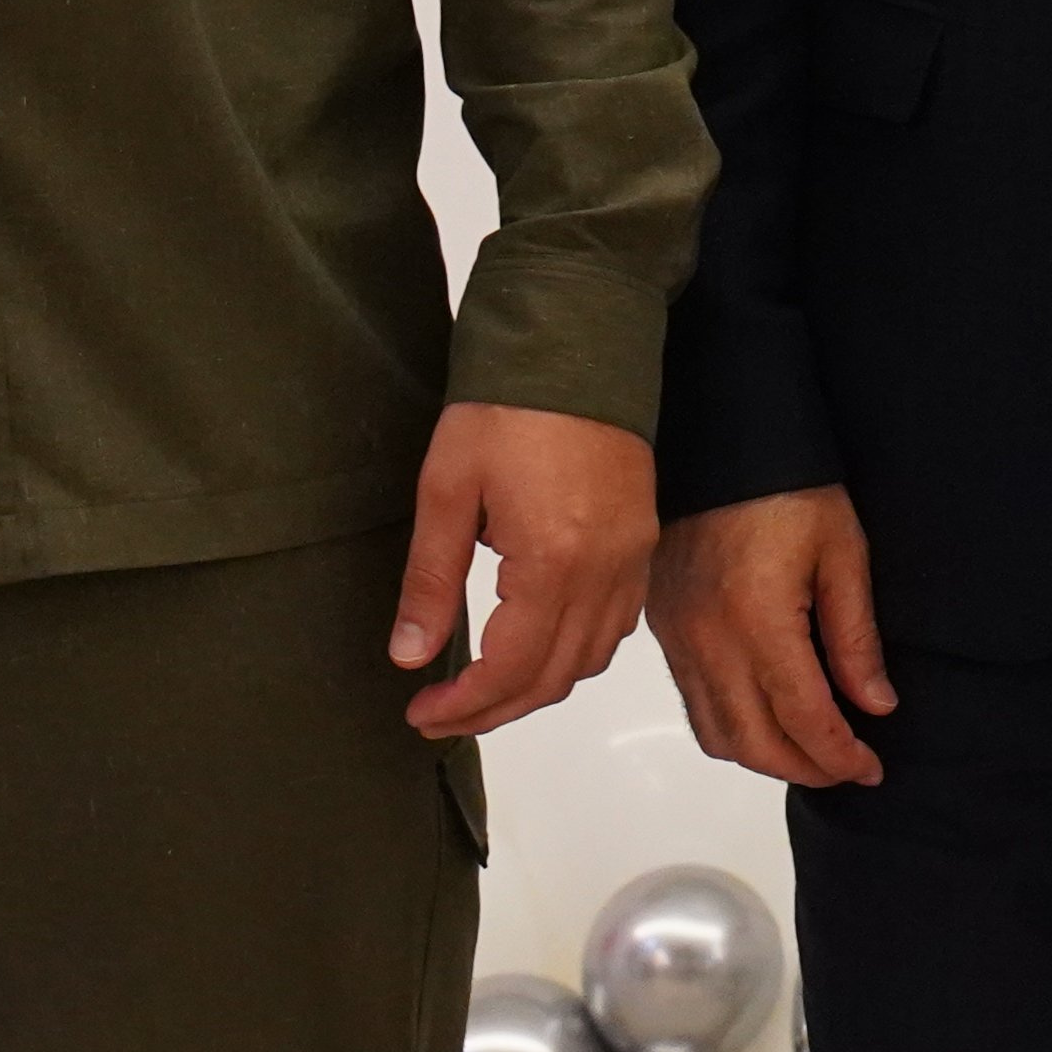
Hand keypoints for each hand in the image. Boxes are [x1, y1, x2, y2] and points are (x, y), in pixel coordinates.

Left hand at [390, 401, 658, 739]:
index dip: (463, 704)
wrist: (578, 339)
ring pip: (591, 658)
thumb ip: (430, 580)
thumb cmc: (508, 404)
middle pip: (554, 677)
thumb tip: (409, 656)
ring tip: (481, 688)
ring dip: (536, 687)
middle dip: (494, 709)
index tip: (421, 711)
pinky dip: (575, 654)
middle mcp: (605, 570)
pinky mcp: (641, 539)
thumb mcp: (446, 489)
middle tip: (440, 713)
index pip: (510, 669)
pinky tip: (535, 645)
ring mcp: (631, 557)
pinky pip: (617, 626)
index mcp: (554, 561)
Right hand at [651, 484, 895, 787]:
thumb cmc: (790, 484)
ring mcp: (677, 637)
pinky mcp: (662, 627)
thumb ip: (855, 637)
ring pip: (716, 734)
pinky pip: (693, 702)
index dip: (840, 756)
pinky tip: (766, 715)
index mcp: (758, 620)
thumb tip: (874, 705)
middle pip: (754, 744)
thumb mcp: (843, 552)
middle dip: (805, 769)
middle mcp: (708, 640)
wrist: (720, 435)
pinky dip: (731, 728)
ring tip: (810, 749)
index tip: (870, 768)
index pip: (803, 719)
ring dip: (764, 757)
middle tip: (847, 768)